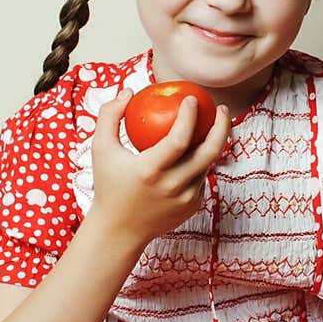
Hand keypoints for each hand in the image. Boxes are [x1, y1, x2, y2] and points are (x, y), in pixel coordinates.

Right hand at [89, 89, 231, 246]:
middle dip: (222, 126)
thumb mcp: (100, 149)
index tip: (192, 99)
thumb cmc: (108, 185)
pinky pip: (202, 178)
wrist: (119, 230)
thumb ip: (109, 116)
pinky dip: (200, 163)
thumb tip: (129, 91)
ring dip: (212, 143)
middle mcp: (172, 186)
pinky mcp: (192, 207)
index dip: (190, 116)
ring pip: (207, 165)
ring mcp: (185, 199)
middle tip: (221, 109)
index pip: (179, 139)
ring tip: (213, 125)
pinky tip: (197, 151)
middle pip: (209, 152)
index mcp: (150, 171)